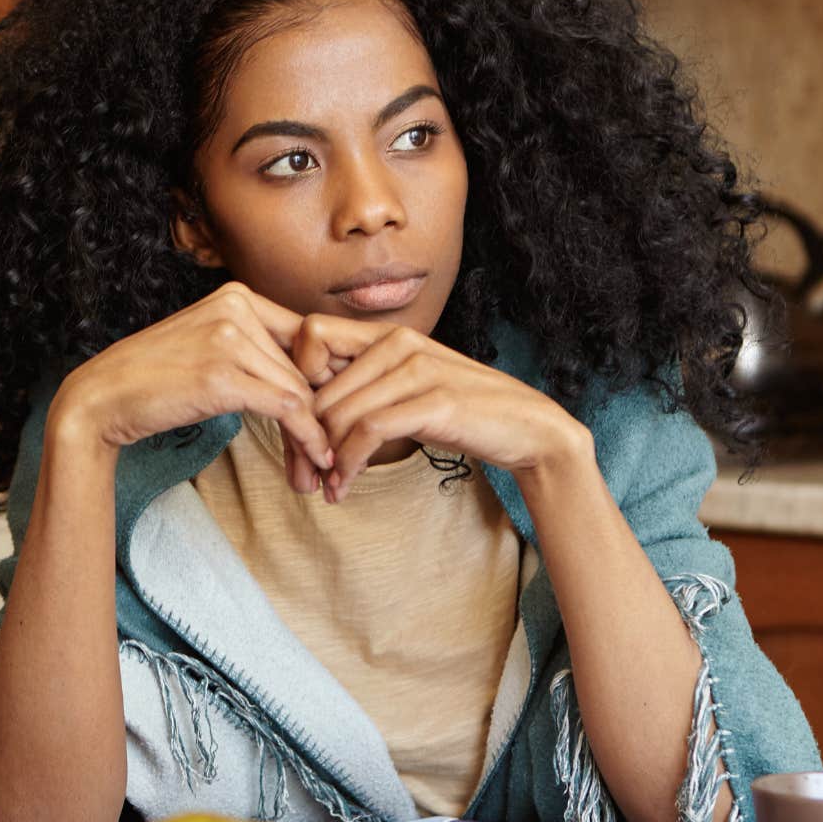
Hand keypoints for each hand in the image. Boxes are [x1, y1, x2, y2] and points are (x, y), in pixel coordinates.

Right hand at [52, 283, 334, 490]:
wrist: (102, 397)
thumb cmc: (154, 378)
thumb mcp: (207, 344)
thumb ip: (252, 347)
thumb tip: (309, 377)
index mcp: (236, 295)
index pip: (305, 337)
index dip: (325, 381)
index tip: (333, 418)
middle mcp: (235, 307)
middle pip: (305, 367)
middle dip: (321, 415)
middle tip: (326, 455)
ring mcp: (227, 338)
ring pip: (300, 390)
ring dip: (315, 435)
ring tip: (318, 468)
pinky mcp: (222, 375)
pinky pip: (286, 408)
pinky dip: (307, 438)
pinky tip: (315, 460)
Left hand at [292, 315, 588, 500]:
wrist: (526, 428)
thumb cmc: (458, 411)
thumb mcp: (404, 388)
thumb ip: (362, 386)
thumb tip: (306, 409)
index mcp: (386, 333)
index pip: (310, 335)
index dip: (296, 377)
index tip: (303, 421)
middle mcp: (398, 341)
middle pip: (317, 385)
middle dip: (303, 436)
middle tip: (304, 473)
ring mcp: (417, 368)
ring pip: (338, 412)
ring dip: (324, 459)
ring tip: (326, 486)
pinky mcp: (434, 400)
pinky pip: (367, 431)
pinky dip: (347, 464)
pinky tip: (344, 487)